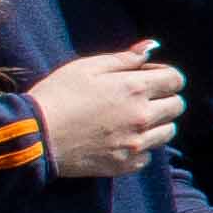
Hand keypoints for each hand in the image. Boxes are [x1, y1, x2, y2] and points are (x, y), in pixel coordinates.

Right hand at [26, 42, 186, 178]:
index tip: (148, 78)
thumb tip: (150, 48)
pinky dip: (140, 148)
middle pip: (177, 107)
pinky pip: (148, 156)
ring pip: (168, 133)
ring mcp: (136, 144)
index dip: (165, 76)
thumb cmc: (58, 94)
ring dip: (157, 124)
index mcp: (135, 89)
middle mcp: (142, 117)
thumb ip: (124, 58)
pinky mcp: (125, 165)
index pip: (176, 80)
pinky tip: (120, 139)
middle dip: (164, 98)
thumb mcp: (87, 67)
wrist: (35, 135)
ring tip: (132, 120)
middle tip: (140, 98)